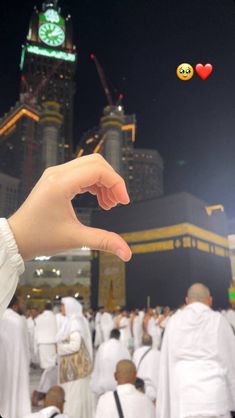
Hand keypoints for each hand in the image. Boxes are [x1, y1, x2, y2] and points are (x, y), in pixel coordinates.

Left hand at [8, 154, 131, 261]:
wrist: (18, 238)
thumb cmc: (39, 238)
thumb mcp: (75, 239)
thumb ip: (104, 241)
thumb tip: (127, 253)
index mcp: (60, 184)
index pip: (98, 170)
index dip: (116, 183)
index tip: (123, 202)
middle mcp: (57, 174)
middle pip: (96, 163)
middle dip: (112, 181)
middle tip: (117, 202)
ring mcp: (56, 175)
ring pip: (90, 166)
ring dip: (104, 182)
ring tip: (108, 204)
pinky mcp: (56, 179)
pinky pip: (82, 173)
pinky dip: (95, 183)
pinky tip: (100, 200)